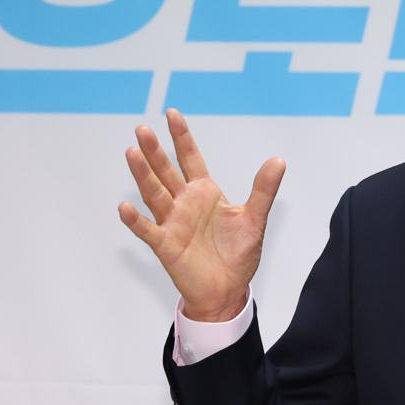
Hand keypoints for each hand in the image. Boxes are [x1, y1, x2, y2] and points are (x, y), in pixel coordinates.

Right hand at [118, 109, 285, 320]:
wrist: (228, 291)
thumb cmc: (237, 256)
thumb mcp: (254, 219)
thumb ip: (263, 189)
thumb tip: (278, 160)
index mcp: (205, 193)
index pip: (190, 158)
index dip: (181, 137)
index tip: (171, 113)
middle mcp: (184, 203)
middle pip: (166, 171)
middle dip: (155, 151)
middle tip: (142, 129)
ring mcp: (172, 222)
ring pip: (154, 194)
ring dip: (142, 174)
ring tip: (132, 152)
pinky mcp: (166, 245)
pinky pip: (147, 230)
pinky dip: (135, 220)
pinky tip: (125, 207)